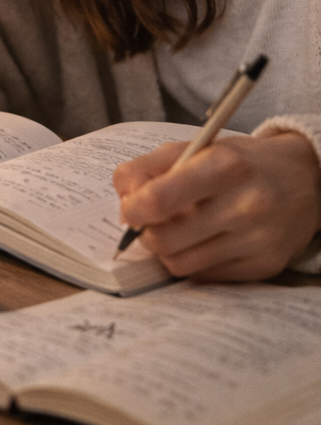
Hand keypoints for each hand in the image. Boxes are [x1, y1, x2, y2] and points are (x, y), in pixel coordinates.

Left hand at [113, 132, 320, 280]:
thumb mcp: (196, 148)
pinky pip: (204, 276)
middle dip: (146, 233)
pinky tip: (206, 241)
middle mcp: (246, 205)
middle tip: (152, 221)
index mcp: (224, 166)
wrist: (306, 180)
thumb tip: (122, 199)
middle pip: (163, 240)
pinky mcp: (264, 266)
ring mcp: (257, 240)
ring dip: (167, 250)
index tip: (129, 209)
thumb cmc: (241, 163)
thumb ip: (149, 167)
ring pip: (180, 264)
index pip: (157, 201)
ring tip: (179, 230)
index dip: (131, 210)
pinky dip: (194, 261)